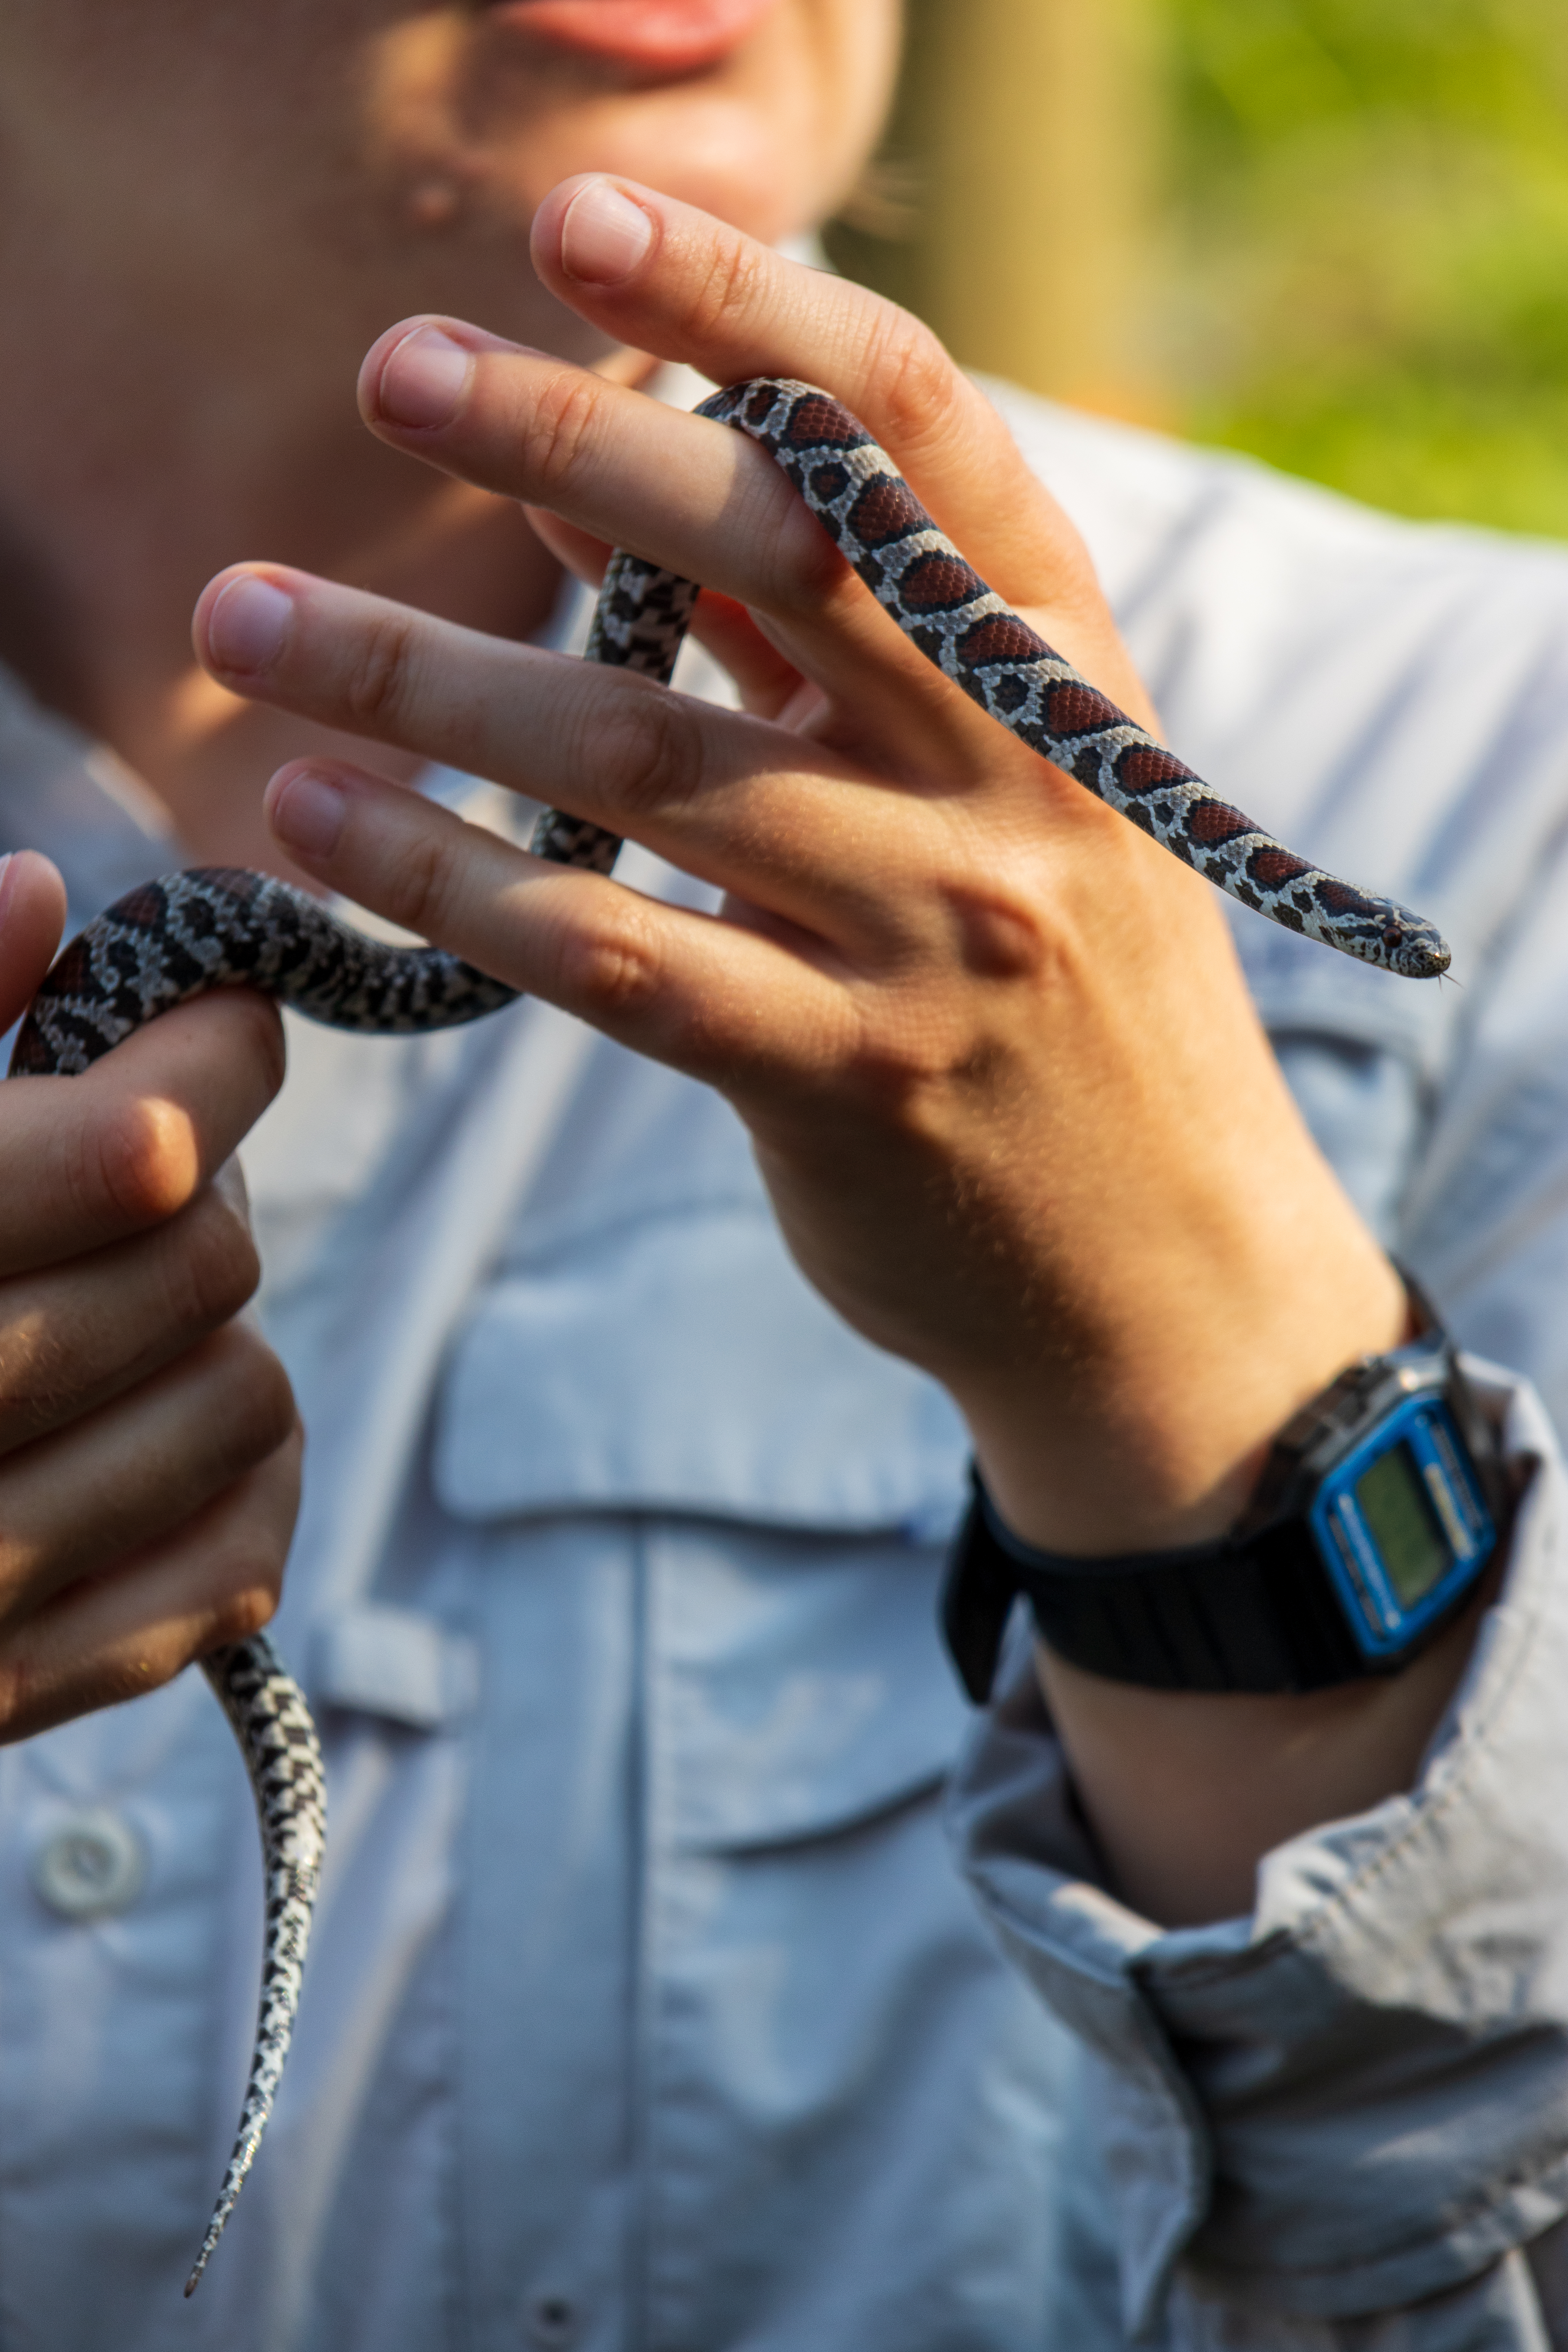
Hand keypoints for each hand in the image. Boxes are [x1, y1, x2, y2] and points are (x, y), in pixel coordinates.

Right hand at [0, 851, 299, 1742]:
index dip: (210, 1051)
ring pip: (246, 1400)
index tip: (216, 1019)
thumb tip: (36, 899)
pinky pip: (237, 1567)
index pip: (134, 1147)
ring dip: (209, 1338)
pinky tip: (148, 1438)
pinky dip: (229, 1489)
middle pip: (205, 1260)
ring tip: (115, 1317)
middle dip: (198, 1191)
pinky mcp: (2, 1695)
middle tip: (134, 1175)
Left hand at [190, 179, 1427, 1919]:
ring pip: (642, 765)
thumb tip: (603, 470)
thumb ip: (823, 640)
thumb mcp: (995, 787)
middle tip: (392, 368)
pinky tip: (316, 824)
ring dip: (425, 682)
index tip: (590, 229)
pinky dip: (447, 882)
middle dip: (570, 440)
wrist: (1169, 1267)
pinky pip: (611, 961)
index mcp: (1064, 681)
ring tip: (250, 619)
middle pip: (771, 562)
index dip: (752, 311)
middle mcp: (1016, 788)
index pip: (914, 438)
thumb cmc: (1064, 997)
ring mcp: (938, 939)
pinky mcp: (849, 1087)